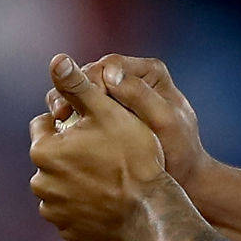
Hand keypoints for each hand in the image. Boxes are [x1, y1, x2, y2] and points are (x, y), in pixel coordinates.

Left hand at [29, 54, 167, 240]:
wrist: (152, 210)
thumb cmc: (133, 156)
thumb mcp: (107, 112)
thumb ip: (78, 86)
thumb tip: (56, 59)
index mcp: (43, 151)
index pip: (45, 123)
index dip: (70, 120)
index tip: (95, 126)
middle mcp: (40, 183)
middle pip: (52, 155)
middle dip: (70, 150)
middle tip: (105, 151)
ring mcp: (53, 211)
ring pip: (61, 183)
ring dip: (76, 177)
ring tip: (107, 174)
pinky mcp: (68, 231)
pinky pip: (71, 210)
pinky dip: (84, 204)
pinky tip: (107, 198)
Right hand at [48, 55, 211, 186]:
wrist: (183, 175)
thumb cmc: (180, 148)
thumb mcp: (164, 120)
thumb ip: (140, 94)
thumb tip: (109, 74)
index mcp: (149, 72)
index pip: (111, 65)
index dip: (92, 78)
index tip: (83, 98)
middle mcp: (129, 79)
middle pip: (91, 75)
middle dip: (72, 90)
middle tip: (60, 111)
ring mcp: (114, 97)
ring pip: (81, 91)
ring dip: (65, 102)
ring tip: (57, 119)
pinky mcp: (103, 116)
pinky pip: (80, 110)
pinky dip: (68, 119)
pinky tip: (60, 132)